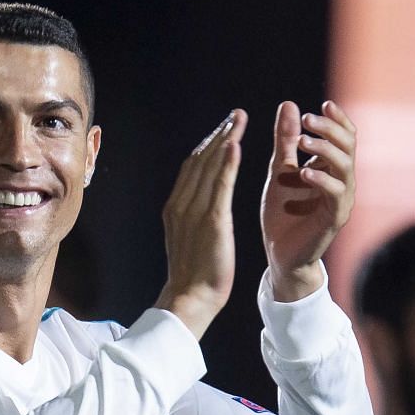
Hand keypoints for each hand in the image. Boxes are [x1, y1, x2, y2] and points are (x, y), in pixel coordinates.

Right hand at [155, 109, 247, 338]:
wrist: (190, 299)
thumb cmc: (194, 274)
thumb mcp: (189, 238)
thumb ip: (192, 216)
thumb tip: (200, 203)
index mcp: (175, 207)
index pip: (192, 167)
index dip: (208, 145)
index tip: (224, 129)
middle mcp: (181, 204)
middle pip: (199, 160)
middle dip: (218, 134)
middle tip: (236, 115)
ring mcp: (194, 212)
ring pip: (209, 166)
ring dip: (225, 139)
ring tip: (239, 120)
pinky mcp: (211, 221)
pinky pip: (219, 186)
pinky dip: (226, 163)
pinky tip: (236, 144)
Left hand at [262, 100, 356, 301]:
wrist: (279, 254)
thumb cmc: (282, 214)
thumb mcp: (279, 170)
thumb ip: (286, 141)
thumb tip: (289, 104)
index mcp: (331, 169)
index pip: (344, 137)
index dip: (337, 120)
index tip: (322, 105)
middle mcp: (342, 182)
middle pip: (348, 146)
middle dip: (329, 130)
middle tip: (308, 119)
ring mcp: (341, 200)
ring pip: (345, 167)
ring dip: (325, 150)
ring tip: (304, 141)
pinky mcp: (335, 219)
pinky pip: (335, 194)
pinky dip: (321, 180)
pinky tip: (304, 172)